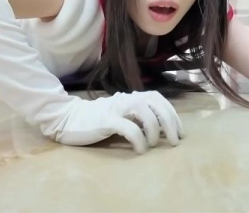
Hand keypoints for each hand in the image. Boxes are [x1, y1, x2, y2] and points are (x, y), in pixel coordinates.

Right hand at [53, 91, 184, 153]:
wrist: (68, 119)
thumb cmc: (97, 120)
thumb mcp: (121, 115)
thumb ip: (138, 117)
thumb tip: (162, 129)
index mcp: (131, 97)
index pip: (158, 99)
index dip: (172, 114)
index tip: (179, 132)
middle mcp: (126, 99)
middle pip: (155, 104)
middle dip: (169, 122)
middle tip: (174, 141)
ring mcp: (115, 108)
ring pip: (144, 112)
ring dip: (154, 130)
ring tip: (153, 145)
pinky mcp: (105, 121)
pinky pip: (128, 127)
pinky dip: (138, 139)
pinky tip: (140, 150)